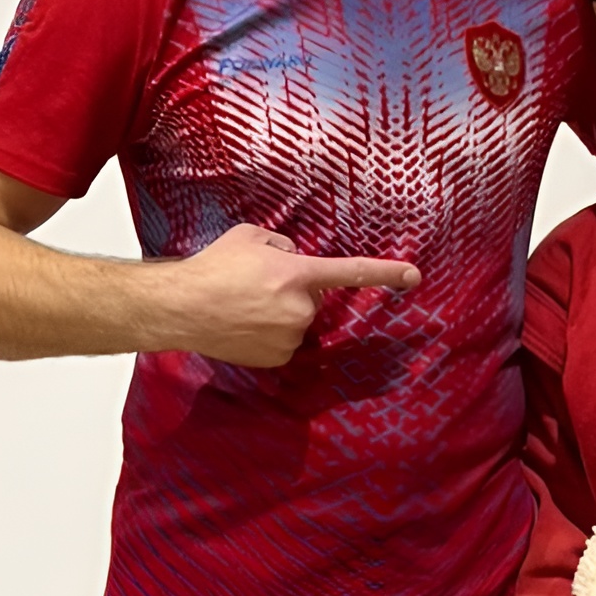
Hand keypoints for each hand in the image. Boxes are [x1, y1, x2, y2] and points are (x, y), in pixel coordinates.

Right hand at [153, 224, 418, 366]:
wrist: (181, 307)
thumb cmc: (214, 267)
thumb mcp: (251, 237)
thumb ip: (282, 244)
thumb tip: (293, 257)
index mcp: (299, 274)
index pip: (352, 272)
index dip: (386, 272)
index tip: (414, 275)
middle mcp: (301, 309)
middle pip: (313, 297)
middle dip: (294, 290)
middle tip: (257, 285)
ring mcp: (290, 337)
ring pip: (298, 320)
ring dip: (280, 312)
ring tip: (244, 304)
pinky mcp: (277, 358)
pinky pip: (284, 341)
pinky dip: (269, 334)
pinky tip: (243, 325)